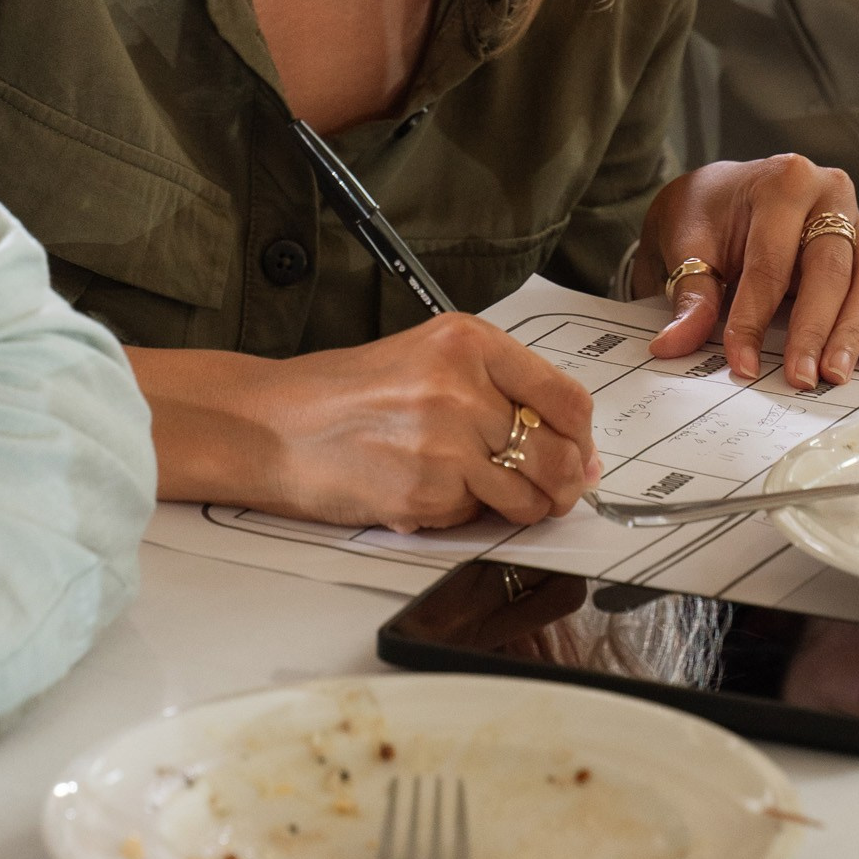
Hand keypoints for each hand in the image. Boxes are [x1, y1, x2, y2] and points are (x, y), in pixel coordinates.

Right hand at [132, 319, 599, 531]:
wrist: (274, 425)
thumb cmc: (346, 394)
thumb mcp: (428, 360)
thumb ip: (500, 391)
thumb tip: (576, 448)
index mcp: (467, 342)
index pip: (566, 396)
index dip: (583, 437)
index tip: (581, 453)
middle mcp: (461, 385)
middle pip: (558, 451)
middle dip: (563, 483)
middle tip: (550, 491)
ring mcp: (443, 440)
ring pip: (527, 494)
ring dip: (519, 506)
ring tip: (484, 495)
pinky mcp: (423, 490)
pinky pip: (475, 517)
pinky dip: (463, 516)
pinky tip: (431, 493)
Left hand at [636, 157, 858, 390]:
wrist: (724, 193)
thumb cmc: (709, 214)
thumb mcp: (688, 246)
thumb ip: (691, 294)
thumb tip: (675, 343)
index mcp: (783, 182)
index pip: (771, 261)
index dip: (754, 317)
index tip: (742, 362)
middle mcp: (830, 194)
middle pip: (831, 268)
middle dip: (815, 329)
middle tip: (801, 377)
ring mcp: (858, 222)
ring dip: (854, 332)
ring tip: (835, 374)